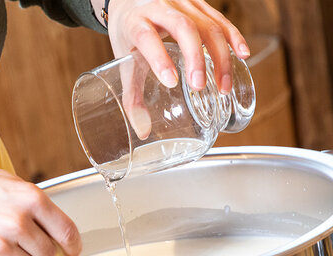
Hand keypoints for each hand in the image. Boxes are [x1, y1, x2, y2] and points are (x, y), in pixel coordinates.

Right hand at [0, 157, 81, 255]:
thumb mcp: (10, 183)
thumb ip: (37, 206)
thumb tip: (58, 233)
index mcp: (31, 199)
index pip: (67, 232)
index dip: (74, 247)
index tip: (73, 253)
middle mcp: (18, 222)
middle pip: (48, 255)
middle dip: (40, 251)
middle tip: (22, 240)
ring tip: (2, 243)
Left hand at [105, 0, 249, 138]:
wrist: (129, 1)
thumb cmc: (128, 35)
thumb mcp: (124, 63)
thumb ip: (132, 97)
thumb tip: (143, 132)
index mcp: (135, 22)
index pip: (147, 37)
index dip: (159, 58)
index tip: (171, 81)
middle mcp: (159, 7)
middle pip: (183, 28)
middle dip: (195, 58)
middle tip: (199, 87)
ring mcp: (182, 3)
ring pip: (207, 24)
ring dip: (219, 56)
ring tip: (224, 86)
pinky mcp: (198, 4)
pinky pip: (219, 19)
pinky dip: (232, 37)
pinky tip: (242, 55)